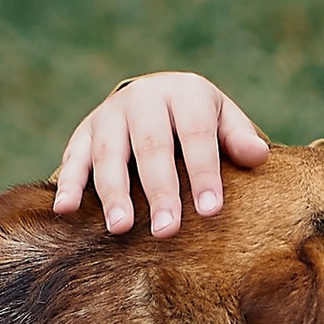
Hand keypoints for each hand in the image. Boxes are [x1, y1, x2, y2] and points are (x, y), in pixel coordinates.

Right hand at [54, 73, 269, 236]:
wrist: (152, 95)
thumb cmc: (196, 118)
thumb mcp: (222, 118)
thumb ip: (237, 136)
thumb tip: (258, 156)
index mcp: (184, 93)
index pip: (195, 135)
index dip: (203, 173)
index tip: (210, 212)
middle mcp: (143, 98)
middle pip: (151, 147)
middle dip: (159, 190)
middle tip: (166, 230)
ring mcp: (109, 115)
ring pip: (109, 154)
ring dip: (113, 193)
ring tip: (120, 228)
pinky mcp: (83, 132)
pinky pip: (73, 158)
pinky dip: (69, 184)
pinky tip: (65, 210)